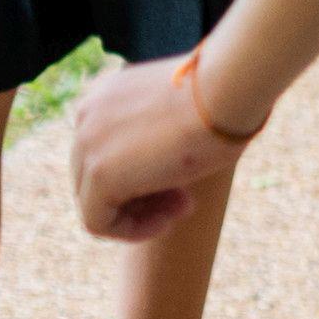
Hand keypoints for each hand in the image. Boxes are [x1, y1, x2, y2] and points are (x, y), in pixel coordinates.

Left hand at [71, 51, 256, 241]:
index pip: (107, 150)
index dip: (143, 173)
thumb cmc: (226, 95)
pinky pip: (98, 222)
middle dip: (142, 195)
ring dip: (139, 214)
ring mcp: (87, 145)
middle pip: (97, 177)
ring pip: (95, 201)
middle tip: (184, 200)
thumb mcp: (183, 110)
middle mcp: (87, 116)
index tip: (181, 182)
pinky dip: (131, 230)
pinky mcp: (99, 175)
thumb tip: (162, 161)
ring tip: (180, 210)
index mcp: (107, 95)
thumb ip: (158, 130)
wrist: (231, 88)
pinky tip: (166, 222)